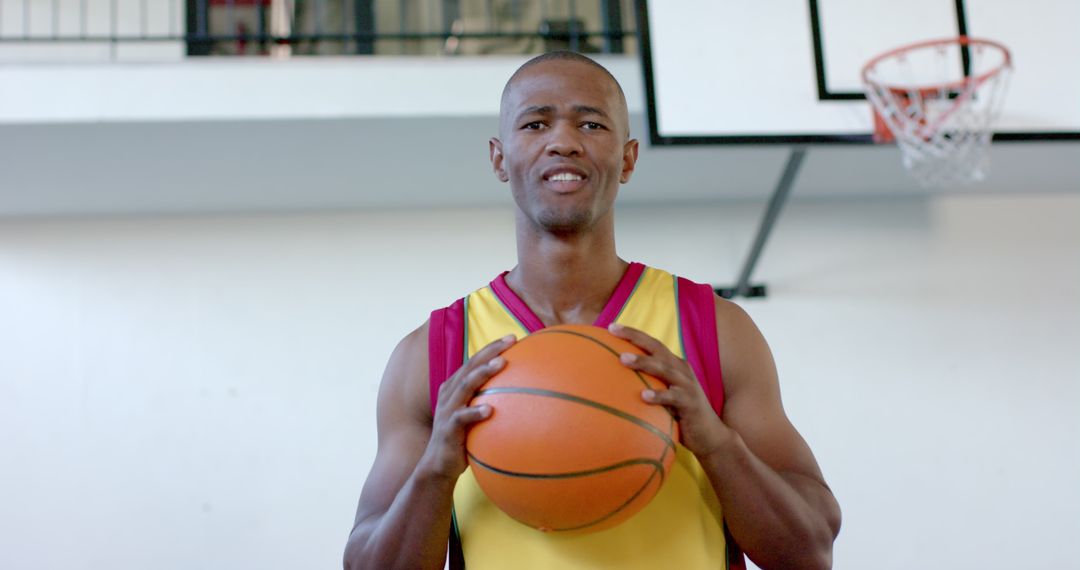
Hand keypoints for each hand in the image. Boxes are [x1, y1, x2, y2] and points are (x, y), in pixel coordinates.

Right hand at [422, 335, 515, 480]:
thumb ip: (490, 402)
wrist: (439, 466)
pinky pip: (461, 418)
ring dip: (483, 373)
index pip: (475, 361)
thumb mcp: (475, 416)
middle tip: (511, 341)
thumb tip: (523, 397)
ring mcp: (448, 410)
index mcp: (456, 387)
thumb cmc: (463, 440)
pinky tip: (490, 410)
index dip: (492, 347)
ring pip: (465, 385)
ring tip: (502, 364)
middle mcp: (450, 393)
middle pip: (471, 365)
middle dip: (491, 351)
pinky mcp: (448, 429)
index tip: (513, 337)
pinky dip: (475, 412)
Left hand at [608, 323, 733, 458]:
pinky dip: (659, 395)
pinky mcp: (690, 403)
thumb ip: (647, 387)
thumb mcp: (664, 398)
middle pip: (656, 348)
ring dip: (643, 362)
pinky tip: (643, 396)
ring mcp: (687, 385)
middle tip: (613, 331)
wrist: (711, 436)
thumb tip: (614, 388)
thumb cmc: (680, 417)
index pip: (652, 344)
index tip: (611, 327)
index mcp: (674, 366)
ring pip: (663, 368)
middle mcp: (681, 370)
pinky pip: (673, 397)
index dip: (633, 334)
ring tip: (622, 359)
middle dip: (635, 337)